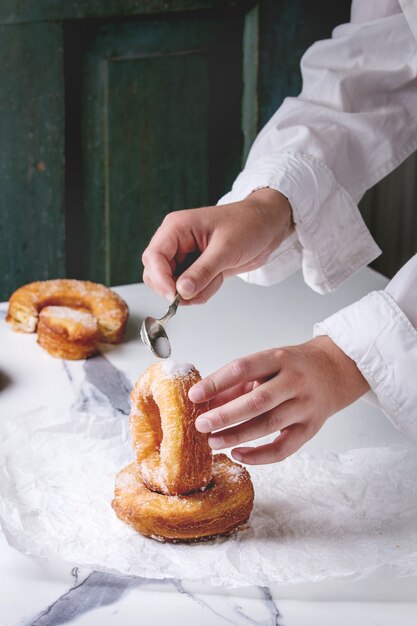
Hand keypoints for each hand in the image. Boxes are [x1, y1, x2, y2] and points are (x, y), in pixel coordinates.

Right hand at [142, 188, 293, 304]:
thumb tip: (181, 291)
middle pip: (156, 274)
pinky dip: (202, 291)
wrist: (267, 226)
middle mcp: (176, 241)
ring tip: (216, 279)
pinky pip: (188, 288)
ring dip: (193, 291)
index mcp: (177, 228)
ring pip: (172, 285)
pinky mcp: (195, 267)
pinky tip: (218, 278)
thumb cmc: (249, 225)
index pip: (154, 257)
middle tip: (197, 293)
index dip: (160, 279)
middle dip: (176, 289)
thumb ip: (202, 272)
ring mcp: (185, 255)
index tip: (174, 296)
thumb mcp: (226, 249)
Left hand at [189, 336, 369, 463]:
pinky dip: (259, 456)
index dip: (216, 383)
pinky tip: (237, 454)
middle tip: (200, 424)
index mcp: (278, 358)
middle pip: (257, 401)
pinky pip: (284, 448)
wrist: (334, 371)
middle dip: (225, 415)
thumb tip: (204, 403)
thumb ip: (236, 383)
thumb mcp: (266, 364)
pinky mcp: (310, 428)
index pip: (243, 368)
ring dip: (237, 436)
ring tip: (212, 441)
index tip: (194, 396)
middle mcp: (294, 381)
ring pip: (268, 425)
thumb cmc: (292, 367)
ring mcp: (305, 406)